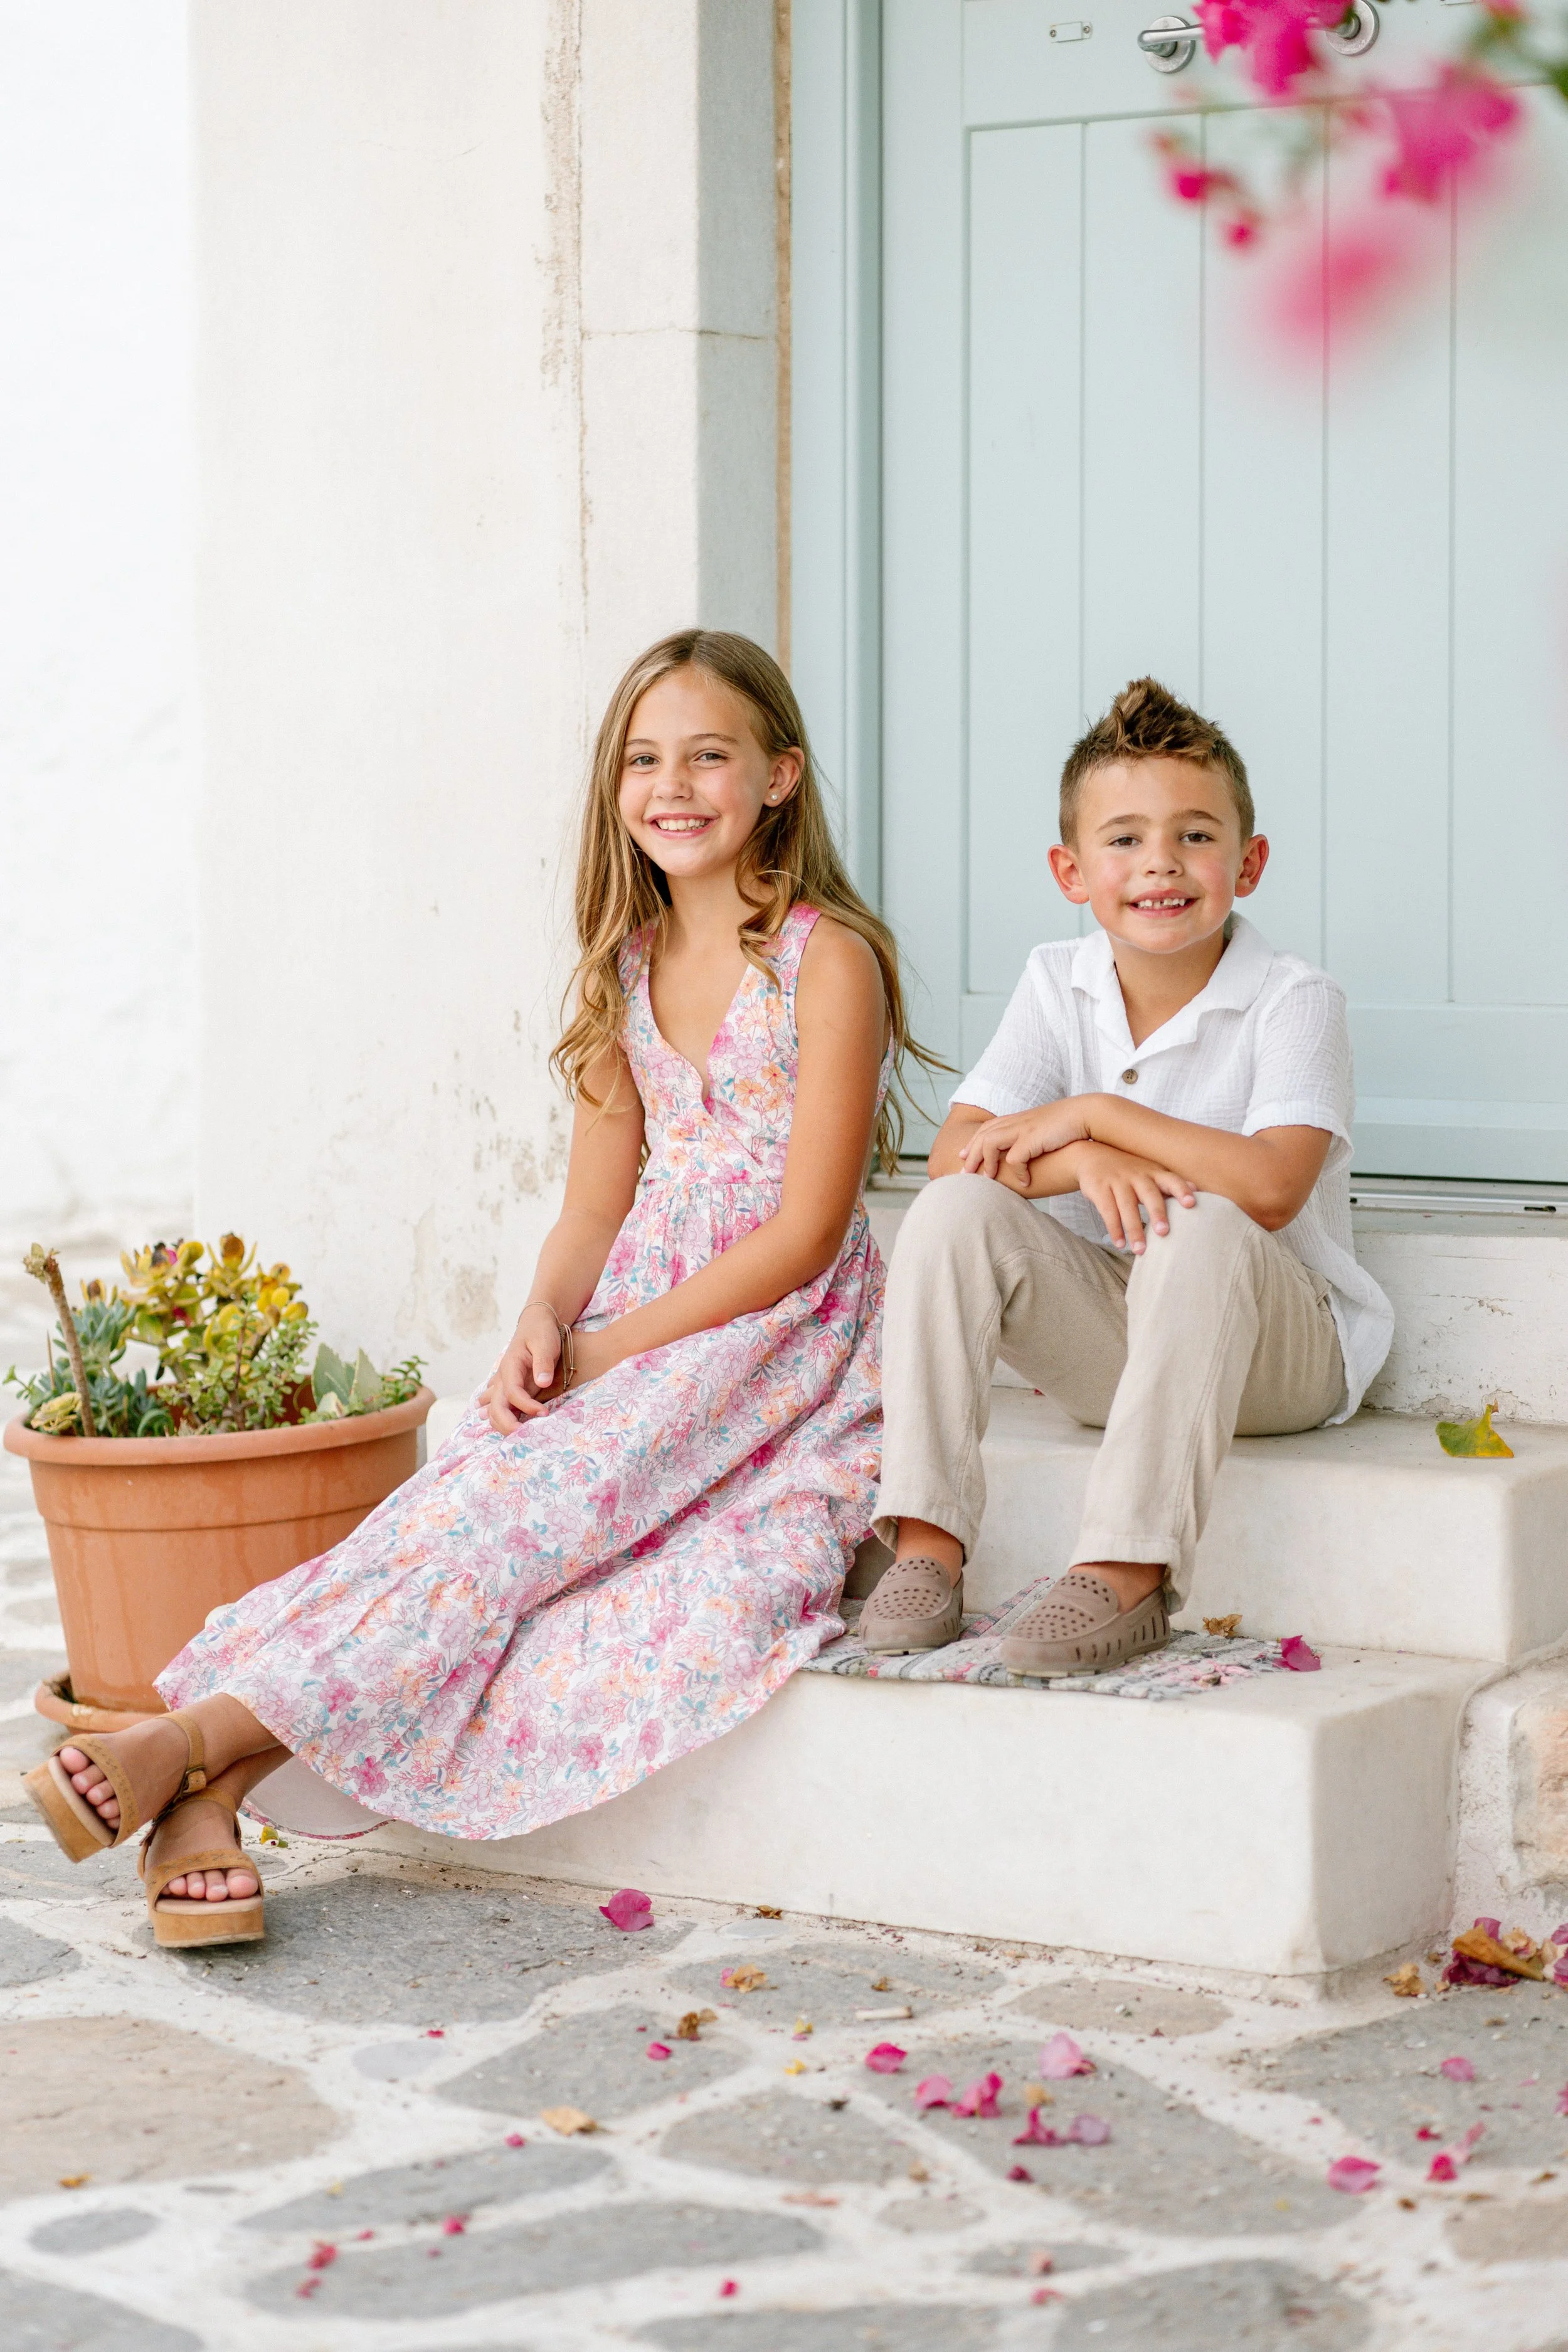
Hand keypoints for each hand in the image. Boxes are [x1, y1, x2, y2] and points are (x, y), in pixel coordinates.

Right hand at [482, 1304, 565, 1432]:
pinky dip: (503, 1418)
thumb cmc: (542, 1331)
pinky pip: (502, 1405)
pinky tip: (508, 1428)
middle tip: (523, 1435)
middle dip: (507, 1423)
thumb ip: (543, 1362)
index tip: (544, 1413)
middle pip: (497, 1405)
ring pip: (495, 1408)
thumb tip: (543, 1383)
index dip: (526, 1406)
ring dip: (503, 1423)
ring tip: (518, 1436)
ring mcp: (506, 1383)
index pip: (513, 1392)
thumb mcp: (545, 1343)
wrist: (537, 1322)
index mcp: (510, 1366)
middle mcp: (503, 1377)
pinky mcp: (512, 1386)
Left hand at [960, 1099, 1093, 1178]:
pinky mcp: (1033, 1138)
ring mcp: (1023, 1128)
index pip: (987, 1128)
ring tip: (986, 1180)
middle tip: (964, 1173)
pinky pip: (1015, 1158)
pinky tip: (1024, 1183)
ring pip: (990, 1143)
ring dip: (986, 1163)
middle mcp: (1017, 1121)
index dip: (973, 1141)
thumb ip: (1031, 1139)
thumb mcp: (1043, 1130)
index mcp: (1018, 1118)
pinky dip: (1017, 1172)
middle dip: (970, 1155)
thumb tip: (1026, 1154)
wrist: (1087, 1114)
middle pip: (983, 1136)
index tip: (963, 1155)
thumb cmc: (1069, 1125)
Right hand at [1072, 1142, 1196, 1252]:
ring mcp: (1117, 1181)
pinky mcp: (1099, 1189)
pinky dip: (1114, 1229)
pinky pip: (1107, 1211)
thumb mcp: (1149, 1171)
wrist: (1092, 1155)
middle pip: (1149, 1194)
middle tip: (1164, 1233)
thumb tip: (1197, 1190)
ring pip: (1127, 1207)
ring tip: (1140, 1250)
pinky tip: (1120, 1244)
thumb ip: (1170, 1182)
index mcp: (1153, 1172)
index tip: (1191, 1204)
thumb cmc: (1129, 1169)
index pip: (1171, 1180)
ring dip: (1134, 1230)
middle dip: (1157, 1213)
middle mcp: (1137, 1175)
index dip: (1181, 1191)